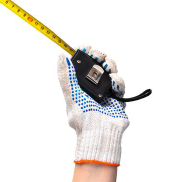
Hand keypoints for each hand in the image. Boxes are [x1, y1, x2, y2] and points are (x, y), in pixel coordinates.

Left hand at [56, 46, 128, 165]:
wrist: (100, 134)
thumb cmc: (82, 119)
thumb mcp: (70, 95)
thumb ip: (65, 76)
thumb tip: (60, 56)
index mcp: (80, 85)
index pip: (82, 64)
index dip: (85, 53)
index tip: (87, 47)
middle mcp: (92, 86)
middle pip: (98, 63)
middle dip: (100, 57)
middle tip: (99, 57)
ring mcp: (106, 91)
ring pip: (111, 70)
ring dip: (110, 66)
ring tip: (108, 70)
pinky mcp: (118, 97)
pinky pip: (120, 83)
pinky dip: (118, 81)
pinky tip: (114, 86)